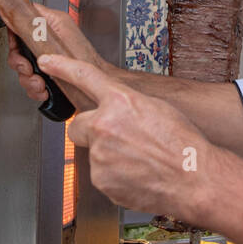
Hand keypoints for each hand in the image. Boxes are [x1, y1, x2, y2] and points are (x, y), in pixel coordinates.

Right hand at [7, 4, 107, 102]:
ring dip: (29, 80)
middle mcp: (45, 43)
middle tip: (28, 69)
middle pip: (17, 52)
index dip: (14, 37)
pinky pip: (32, 84)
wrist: (95, 81)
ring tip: (40, 83)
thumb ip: (36, 19)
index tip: (16, 47)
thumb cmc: (83, 54)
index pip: (19, 26)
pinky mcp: (48, 77)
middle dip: (20, 64)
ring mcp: (46, 61)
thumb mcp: (59, 27)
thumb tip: (18, 11)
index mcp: (47, 26)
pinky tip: (44, 90)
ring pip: (23, 70)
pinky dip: (36, 89)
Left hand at [37, 54, 213, 221]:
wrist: (195, 179)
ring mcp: (101, 156)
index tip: (47, 62)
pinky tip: (138, 174)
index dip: (61, 66)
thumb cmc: (183, 143)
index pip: (82, 76)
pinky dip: (115, 175)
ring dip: (109, 155)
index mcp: (120, 101)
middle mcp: (105, 126)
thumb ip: (126, 106)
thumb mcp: (156, 108)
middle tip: (119, 139)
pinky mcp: (102, 181)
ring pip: (93, 153)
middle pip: (77, 126)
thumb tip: (114, 111)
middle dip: (91, 131)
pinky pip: (102, 174)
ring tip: (140, 160)